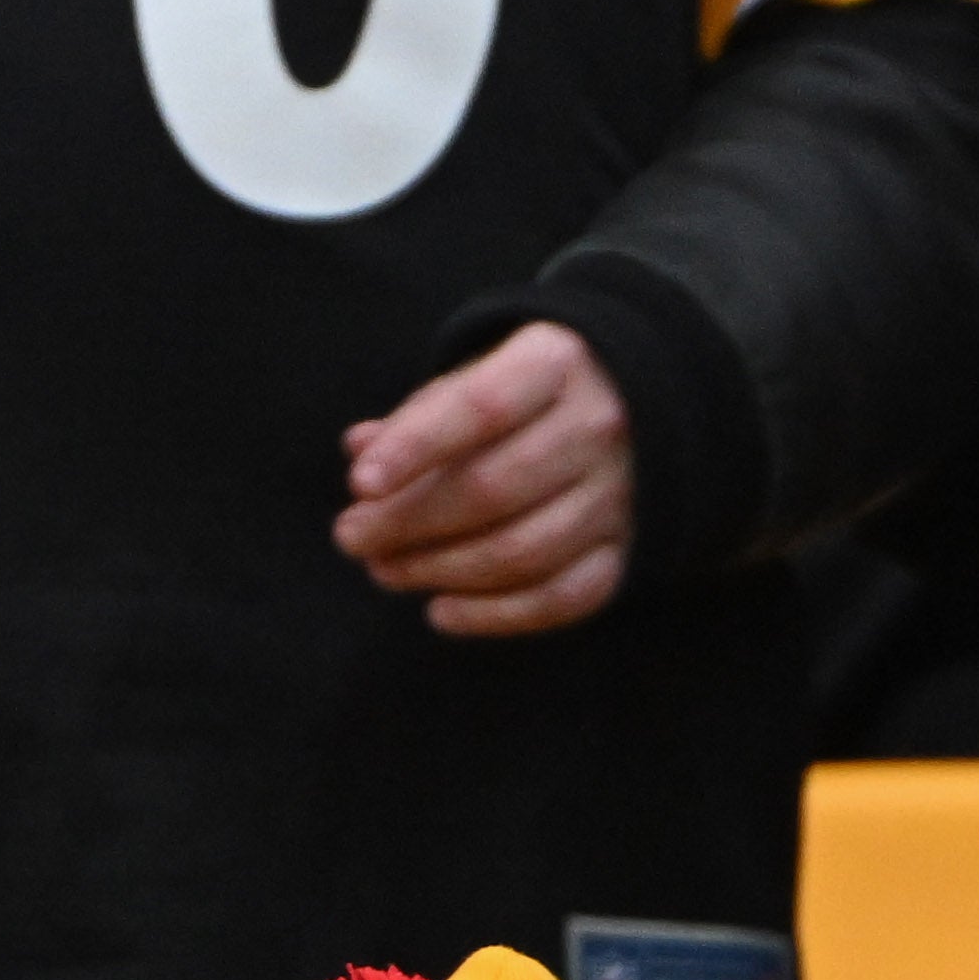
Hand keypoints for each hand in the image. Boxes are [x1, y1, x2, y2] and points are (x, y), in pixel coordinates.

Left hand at [336, 324, 633, 636]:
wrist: (620, 406)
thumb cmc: (520, 396)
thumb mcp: (472, 379)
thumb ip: (417, 416)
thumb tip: (361, 449)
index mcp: (556, 365)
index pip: (482, 408)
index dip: (417, 448)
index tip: (359, 485)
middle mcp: (599, 426)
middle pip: (495, 488)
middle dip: (409, 522)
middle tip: (352, 536)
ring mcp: (620, 492)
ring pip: (525, 551)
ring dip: (440, 570)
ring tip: (385, 569)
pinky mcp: (625, 547)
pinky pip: (564, 596)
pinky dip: (496, 615)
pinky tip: (441, 612)